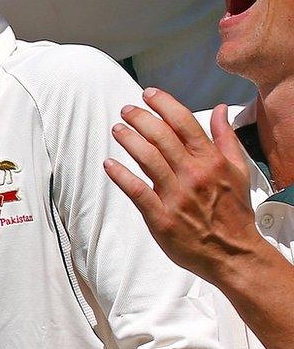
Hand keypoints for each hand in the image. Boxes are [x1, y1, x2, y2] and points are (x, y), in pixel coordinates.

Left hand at [107, 93, 270, 281]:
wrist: (234, 253)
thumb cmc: (234, 211)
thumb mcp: (239, 170)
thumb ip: (226, 138)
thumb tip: (222, 109)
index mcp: (211, 161)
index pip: (184, 122)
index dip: (164, 104)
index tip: (149, 94)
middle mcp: (194, 175)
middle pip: (161, 136)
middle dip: (140, 118)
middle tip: (126, 110)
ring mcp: (176, 196)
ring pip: (147, 158)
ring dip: (128, 139)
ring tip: (117, 129)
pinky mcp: (161, 217)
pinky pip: (136, 191)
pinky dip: (120, 175)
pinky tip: (109, 163)